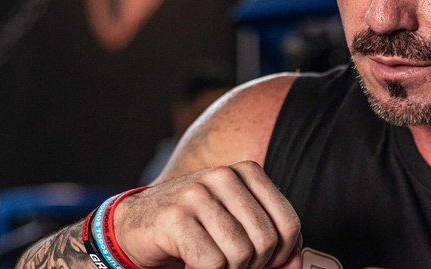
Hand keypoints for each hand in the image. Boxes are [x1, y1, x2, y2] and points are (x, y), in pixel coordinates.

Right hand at [114, 160, 301, 268]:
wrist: (134, 227)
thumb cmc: (192, 227)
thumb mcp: (237, 225)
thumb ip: (271, 241)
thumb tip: (295, 263)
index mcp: (247, 172)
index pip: (289, 223)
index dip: (282, 255)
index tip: (264, 263)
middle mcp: (224, 176)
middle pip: (266, 241)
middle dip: (252, 265)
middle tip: (231, 265)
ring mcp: (197, 194)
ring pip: (240, 253)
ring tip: (210, 262)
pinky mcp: (175, 218)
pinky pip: (211, 262)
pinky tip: (190, 263)